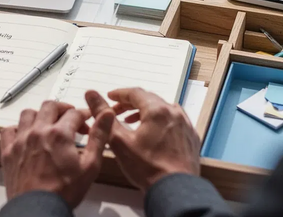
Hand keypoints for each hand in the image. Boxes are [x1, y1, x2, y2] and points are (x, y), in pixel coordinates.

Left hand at [0, 101, 114, 207]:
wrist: (38, 209)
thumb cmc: (63, 192)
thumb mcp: (90, 165)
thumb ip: (99, 136)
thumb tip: (106, 115)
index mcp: (59, 134)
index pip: (74, 113)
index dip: (83, 115)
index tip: (86, 121)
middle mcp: (38, 132)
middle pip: (50, 106)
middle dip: (63, 109)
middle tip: (70, 119)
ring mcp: (21, 141)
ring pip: (28, 114)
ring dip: (40, 115)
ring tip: (48, 124)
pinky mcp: (8, 152)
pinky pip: (8, 130)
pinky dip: (17, 128)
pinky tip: (25, 135)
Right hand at [85, 88, 200, 191]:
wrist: (175, 189)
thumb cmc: (147, 168)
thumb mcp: (119, 141)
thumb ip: (104, 115)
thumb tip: (91, 95)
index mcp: (157, 110)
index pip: (135, 93)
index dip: (120, 94)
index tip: (110, 97)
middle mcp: (174, 112)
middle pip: (149, 99)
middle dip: (131, 104)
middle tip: (116, 111)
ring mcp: (185, 124)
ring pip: (162, 109)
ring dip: (145, 112)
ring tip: (132, 122)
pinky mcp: (191, 136)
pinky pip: (173, 121)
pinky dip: (160, 122)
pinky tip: (153, 133)